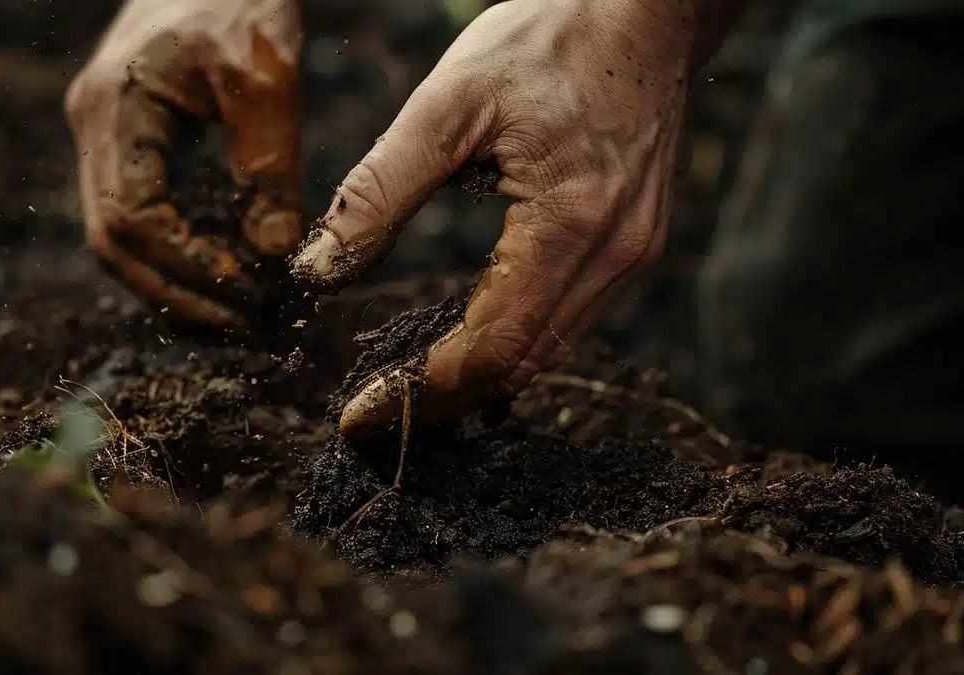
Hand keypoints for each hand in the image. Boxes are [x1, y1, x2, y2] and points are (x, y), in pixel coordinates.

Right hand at [65, 0, 302, 331]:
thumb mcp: (266, 77)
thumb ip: (267, 165)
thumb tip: (274, 255)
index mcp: (114, 108)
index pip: (131, 219)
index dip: (187, 268)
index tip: (249, 292)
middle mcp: (95, 127)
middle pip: (114, 243)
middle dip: (179, 293)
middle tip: (246, 325)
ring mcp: (105, 134)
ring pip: (122, 236)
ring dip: (177, 282)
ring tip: (240, 314)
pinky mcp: (130, 138)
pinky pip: (141, 213)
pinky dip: (179, 252)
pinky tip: (225, 273)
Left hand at [291, 0, 695, 436]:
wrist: (646, 7)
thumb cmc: (549, 38)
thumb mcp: (448, 102)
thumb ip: (378, 190)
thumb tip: (316, 271)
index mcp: (569, 223)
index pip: (488, 349)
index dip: (420, 393)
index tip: (359, 413)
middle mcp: (613, 255)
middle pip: (520, 370)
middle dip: (442, 403)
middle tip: (376, 413)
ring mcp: (632, 255)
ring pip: (547, 355)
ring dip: (476, 381)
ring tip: (408, 388)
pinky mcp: (634, 245)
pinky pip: (568, 322)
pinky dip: (512, 346)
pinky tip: (466, 344)